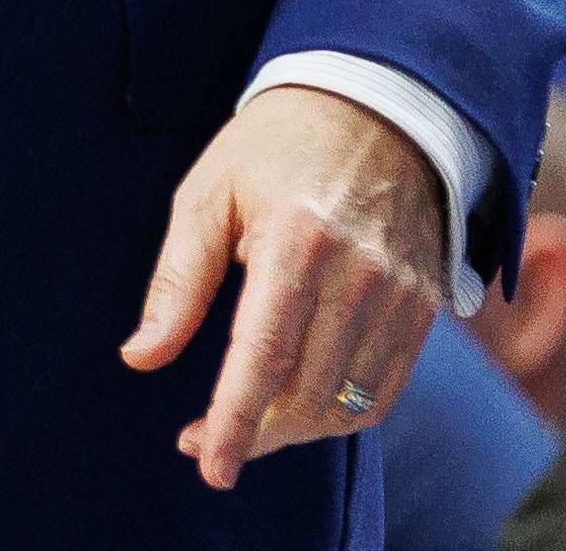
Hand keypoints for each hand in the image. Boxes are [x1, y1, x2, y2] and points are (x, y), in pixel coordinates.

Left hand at [122, 85, 446, 490]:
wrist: (378, 101)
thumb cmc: (276, 146)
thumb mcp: (209, 192)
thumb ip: (177, 280)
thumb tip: (140, 357)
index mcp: (298, 238)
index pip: (263, 355)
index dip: (233, 421)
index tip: (208, 464)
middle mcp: (358, 271)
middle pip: (306, 391)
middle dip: (254, 433)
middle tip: (205, 443)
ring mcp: (400, 290)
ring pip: (349, 401)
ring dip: (295, 431)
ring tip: (250, 425)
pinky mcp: (425, 302)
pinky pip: (386, 387)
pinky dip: (342, 414)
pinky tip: (302, 406)